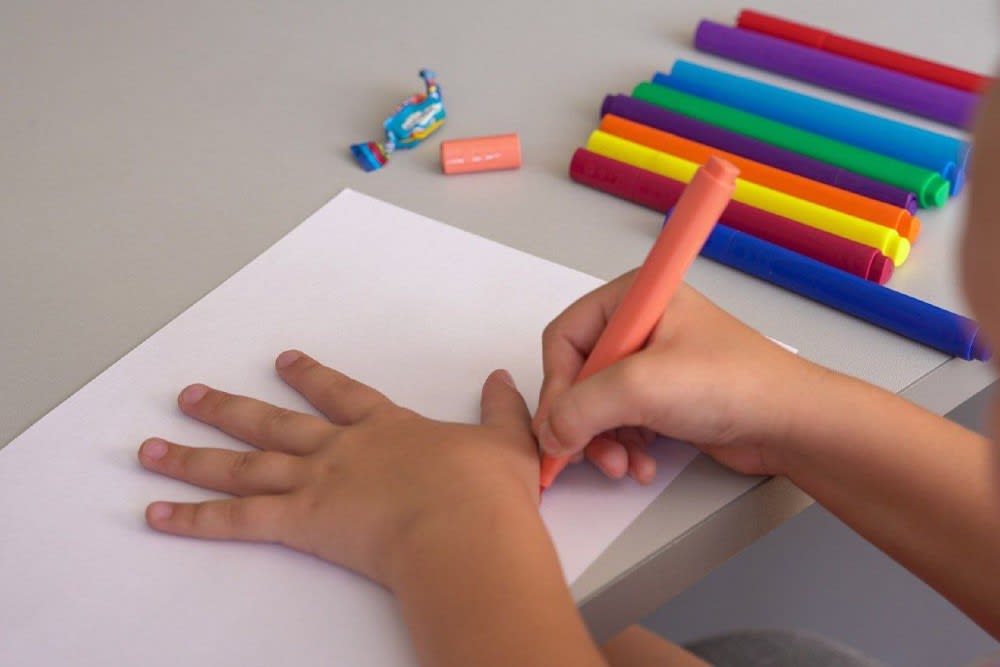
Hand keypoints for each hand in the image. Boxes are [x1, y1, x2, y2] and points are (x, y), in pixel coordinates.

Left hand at [138, 351, 540, 590]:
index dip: (310, 376)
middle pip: (271, 423)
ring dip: (193, 455)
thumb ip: (501, 409)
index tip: (285, 361)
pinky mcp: (302, 522)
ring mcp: (317, 481)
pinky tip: (158, 513)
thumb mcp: (506, 443)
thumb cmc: (485, 492)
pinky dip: (194, 517)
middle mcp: (342, 448)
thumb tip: (503, 379)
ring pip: (242, 465)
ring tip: (151, 447)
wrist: (466, 525)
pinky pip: (237, 520)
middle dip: (228, 408)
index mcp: (385, 428)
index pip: (339, 393)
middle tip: (191, 396)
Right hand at [534, 273, 819, 481]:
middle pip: (577, 375)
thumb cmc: (734, 384)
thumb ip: (580, 407)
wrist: (791, 423)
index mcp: (633, 298)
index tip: (558, 428)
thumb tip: (548, 433)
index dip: (557, 386)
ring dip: (602, 441)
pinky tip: (640, 464)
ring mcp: (652, 363)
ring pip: (596, 405)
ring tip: (621, 464)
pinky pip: (621, 423)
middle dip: (581, 421)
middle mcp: (639, 326)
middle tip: (584, 453)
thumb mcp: (642, 387)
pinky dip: (623, 447)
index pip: (564, 338)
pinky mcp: (664, 397)